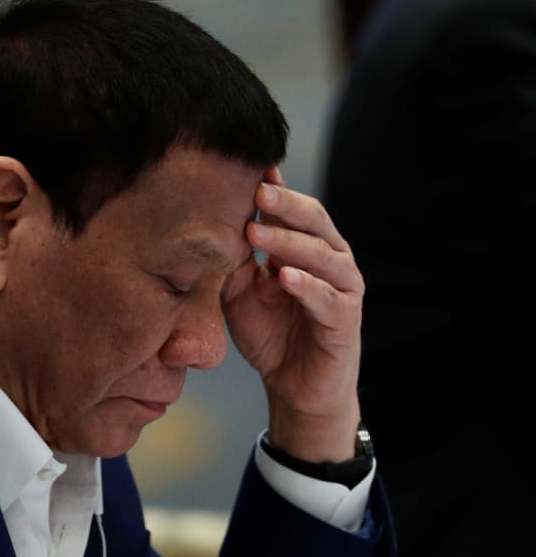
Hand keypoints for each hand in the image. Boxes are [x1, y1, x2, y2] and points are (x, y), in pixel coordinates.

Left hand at [222, 166, 362, 462]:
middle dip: (284, 205)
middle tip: (256, 191)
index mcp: (304, 248)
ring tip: (257, 232)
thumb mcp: (241, 294)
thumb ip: (234, 263)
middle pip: (313, 221)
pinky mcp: (346, 319)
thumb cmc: (269, 335)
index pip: (291, 211)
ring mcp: (341, 288)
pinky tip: (284, 277)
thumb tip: (210, 226)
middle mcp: (328, 260)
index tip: (249, 168)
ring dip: (289, 242)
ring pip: (322, 254)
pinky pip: (328, 298)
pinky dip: (307, 286)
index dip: (274, 189)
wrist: (294, 388)